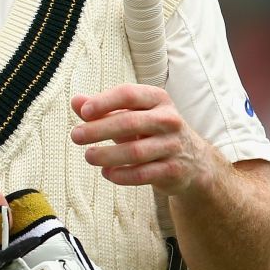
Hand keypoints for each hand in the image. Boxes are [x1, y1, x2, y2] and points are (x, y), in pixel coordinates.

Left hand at [70, 86, 215, 194]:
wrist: (193, 161)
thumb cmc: (153, 132)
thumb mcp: (132, 115)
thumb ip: (104, 109)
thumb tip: (76, 101)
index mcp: (157, 99)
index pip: (128, 94)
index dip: (104, 102)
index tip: (84, 112)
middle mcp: (168, 120)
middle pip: (129, 122)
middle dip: (99, 130)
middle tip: (76, 136)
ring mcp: (172, 146)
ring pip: (135, 152)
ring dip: (107, 155)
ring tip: (89, 157)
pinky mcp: (173, 170)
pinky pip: (142, 174)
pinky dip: (121, 175)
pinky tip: (107, 173)